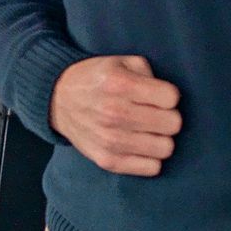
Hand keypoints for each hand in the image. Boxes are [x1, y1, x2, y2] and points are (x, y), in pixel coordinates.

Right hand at [52, 54, 180, 177]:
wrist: (58, 99)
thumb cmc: (96, 79)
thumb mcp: (121, 62)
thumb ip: (148, 73)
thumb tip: (168, 98)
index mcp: (120, 85)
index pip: (171, 98)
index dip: (168, 96)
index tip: (157, 97)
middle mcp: (115, 113)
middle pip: (173, 124)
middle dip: (168, 117)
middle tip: (155, 115)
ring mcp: (111, 140)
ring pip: (165, 148)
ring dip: (161, 139)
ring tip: (148, 131)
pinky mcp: (108, 161)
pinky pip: (152, 168)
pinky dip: (150, 158)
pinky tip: (140, 146)